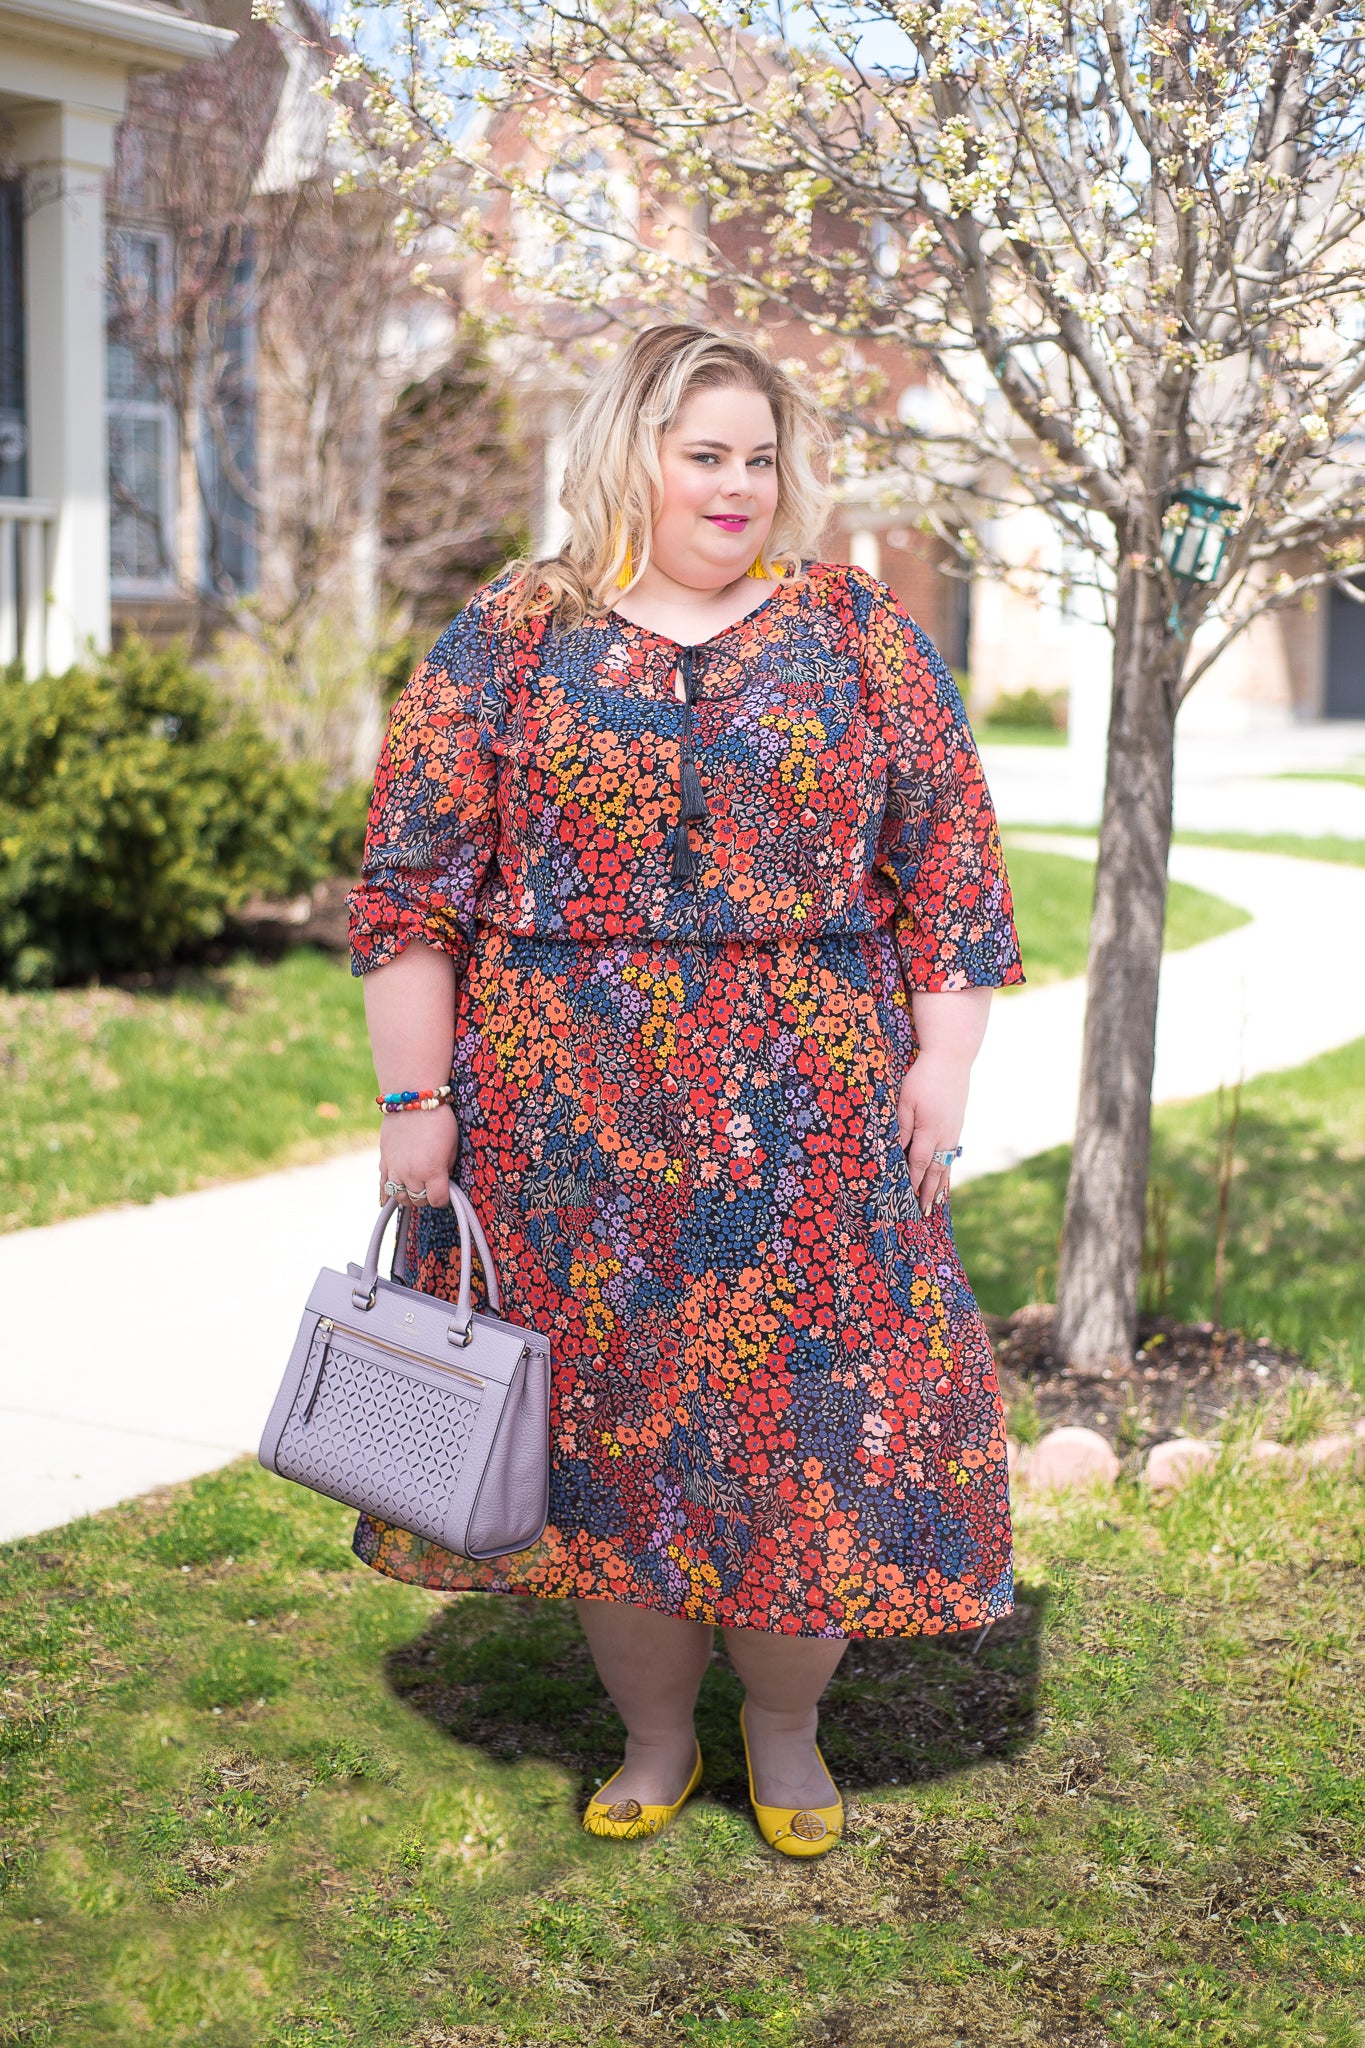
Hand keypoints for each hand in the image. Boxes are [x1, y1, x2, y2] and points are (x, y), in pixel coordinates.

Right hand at [377, 1104, 458, 1208]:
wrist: (412, 1097)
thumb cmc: (438, 1118)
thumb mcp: (453, 1145)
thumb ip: (447, 1167)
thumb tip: (442, 1178)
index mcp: (432, 1171)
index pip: (438, 1200)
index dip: (444, 1197)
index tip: (446, 1190)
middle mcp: (411, 1174)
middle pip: (419, 1201)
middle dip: (428, 1196)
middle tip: (432, 1185)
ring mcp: (395, 1169)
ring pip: (400, 1198)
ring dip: (409, 1196)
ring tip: (416, 1186)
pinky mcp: (384, 1161)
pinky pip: (382, 1186)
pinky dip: (386, 1194)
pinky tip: (388, 1200)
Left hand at [896, 1053, 967, 1213]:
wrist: (951, 1058)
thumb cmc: (923, 1077)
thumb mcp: (905, 1100)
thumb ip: (902, 1128)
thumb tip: (897, 1153)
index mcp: (929, 1131)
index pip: (918, 1164)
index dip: (912, 1183)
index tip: (907, 1201)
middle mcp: (944, 1136)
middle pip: (935, 1170)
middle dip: (928, 1192)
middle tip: (925, 1213)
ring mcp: (953, 1131)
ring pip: (946, 1164)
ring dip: (940, 1185)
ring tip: (937, 1203)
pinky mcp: (957, 1124)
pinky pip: (951, 1154)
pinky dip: (947, 1169)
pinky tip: (945, 1175)